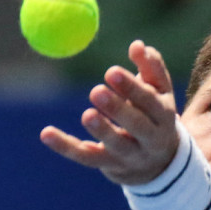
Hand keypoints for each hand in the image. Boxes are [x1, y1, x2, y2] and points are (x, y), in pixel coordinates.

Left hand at [40, 40, 178, 185]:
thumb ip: (150, 67)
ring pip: (115, 146)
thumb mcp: (159, 92)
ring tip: (87, 115)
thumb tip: (137, 45)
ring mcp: (130, 156)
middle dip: (118, 109)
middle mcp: (151, 140)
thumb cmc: (154, 115)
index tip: (111, 72)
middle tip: (96, 91)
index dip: (132, 87)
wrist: (159, 164)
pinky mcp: (108, 165)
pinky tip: (46, 133)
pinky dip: (65, 146)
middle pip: (137, 126)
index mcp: (164, 117)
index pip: (150, 102)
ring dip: (101, 131)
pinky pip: (85, 156)